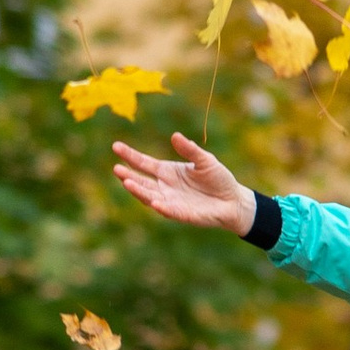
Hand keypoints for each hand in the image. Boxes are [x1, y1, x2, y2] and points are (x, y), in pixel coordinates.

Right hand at [112, 130, 257, 236]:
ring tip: (127, 182)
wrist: (233, 200)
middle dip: (128, 175)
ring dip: (138, 191)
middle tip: (116, 168)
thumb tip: (175, 136)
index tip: (116, 146)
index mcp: (167, 171)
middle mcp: (164, 187)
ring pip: (149, 196)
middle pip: (141, 180)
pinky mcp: (182, 214)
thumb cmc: (218, 179)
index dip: (130, 155)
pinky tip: (155, 202)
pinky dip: (162, 207)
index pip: (144, 163)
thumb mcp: (205, 161)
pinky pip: (169, 211)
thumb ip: (190, 150)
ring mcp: (171, 201)